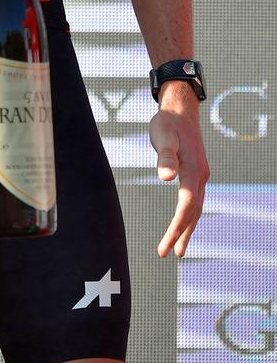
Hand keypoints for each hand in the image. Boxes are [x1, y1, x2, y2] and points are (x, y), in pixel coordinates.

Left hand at [149, 82, 209, 257]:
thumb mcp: (162, 137)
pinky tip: (182, 220)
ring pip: (196, 208)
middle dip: (181, 234)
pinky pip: (194, 199)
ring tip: (178, 247)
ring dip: (187, 228)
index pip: (186, 207)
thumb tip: (166, 178)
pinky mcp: (196, 171)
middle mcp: (200, 175)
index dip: (176, 227)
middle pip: (193, 212)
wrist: (180, 108)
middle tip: (168, 254)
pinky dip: (189, 214)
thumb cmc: (167, 122)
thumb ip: (164, 157)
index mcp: (193, 171)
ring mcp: (200, 174)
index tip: (166, 245)